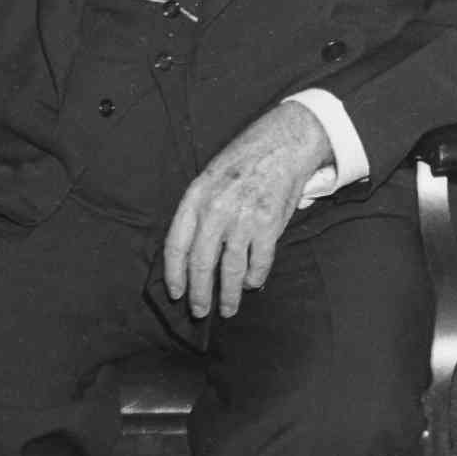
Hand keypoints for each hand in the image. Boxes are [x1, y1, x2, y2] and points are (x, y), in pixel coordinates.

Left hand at [159, 104, 339, 319]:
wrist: (281, 144)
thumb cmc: (243, 163)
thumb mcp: (209, 180)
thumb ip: (199, 212)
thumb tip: (191, 254)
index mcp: (195, 198)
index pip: (176, 245)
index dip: (174, 274)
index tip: (176, 293)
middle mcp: (216, 210)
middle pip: (201, 264)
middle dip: (199, 294)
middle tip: (200, 311)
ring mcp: (243, 218)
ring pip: (231, 269)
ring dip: (229, 294)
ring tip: (228, 308)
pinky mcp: (269, 224)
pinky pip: (259, 262)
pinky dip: (255, 278)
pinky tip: (252, 284)